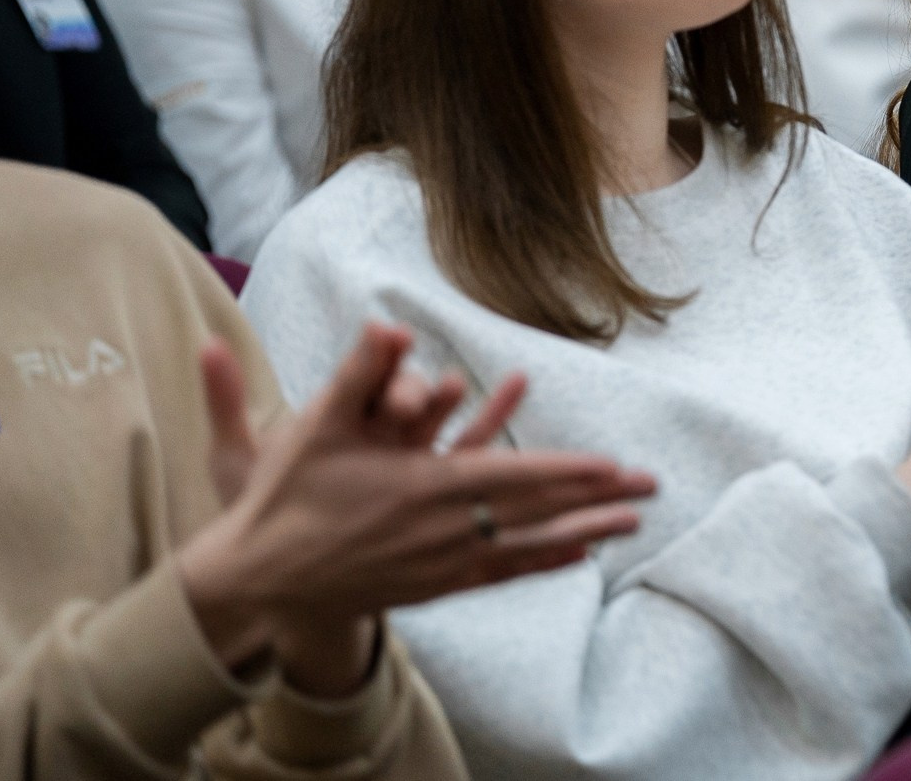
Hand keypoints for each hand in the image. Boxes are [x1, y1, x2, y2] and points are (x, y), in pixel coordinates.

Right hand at [177, 324, 653, 696]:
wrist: (261, 581)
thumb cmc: (288, 497)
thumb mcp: (317, 426)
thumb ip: (358, 373)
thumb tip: (389, 323)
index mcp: (423, 490)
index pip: (513, 477)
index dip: (566, 471)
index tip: (613, 466)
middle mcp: (442, 533)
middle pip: (534, 512)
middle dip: (594, 499)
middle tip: (649, 487)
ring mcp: (440, 566)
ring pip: (527, 548)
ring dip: (582, 532)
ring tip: (631, 526)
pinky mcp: (432, 587)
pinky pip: (501, 574)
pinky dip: (542, 562)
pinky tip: (576, 556)